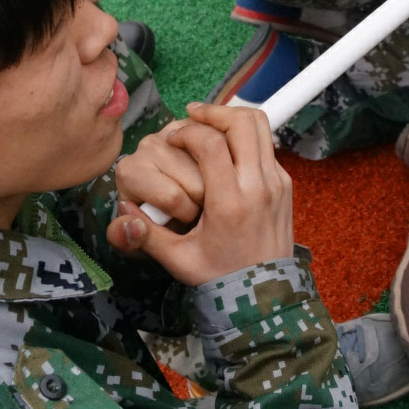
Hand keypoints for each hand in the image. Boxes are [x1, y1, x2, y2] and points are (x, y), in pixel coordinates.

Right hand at [108, 104, 293, 284]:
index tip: (173, 136)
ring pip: (261, 127)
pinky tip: (226, 146)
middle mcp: (258, 187)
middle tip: (192, 114)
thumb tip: (123, 213)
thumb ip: (148, 236)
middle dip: (214, 112)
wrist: (264, 297)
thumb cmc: (219, 277)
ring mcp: (276, 183)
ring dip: (233, 117)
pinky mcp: (286, 184)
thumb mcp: (179, 261)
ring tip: (209, 123)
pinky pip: (267, 145)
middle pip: (242, 123)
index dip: (187, 132)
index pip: (211, 144)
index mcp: (230, 204)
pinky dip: (246, 136)